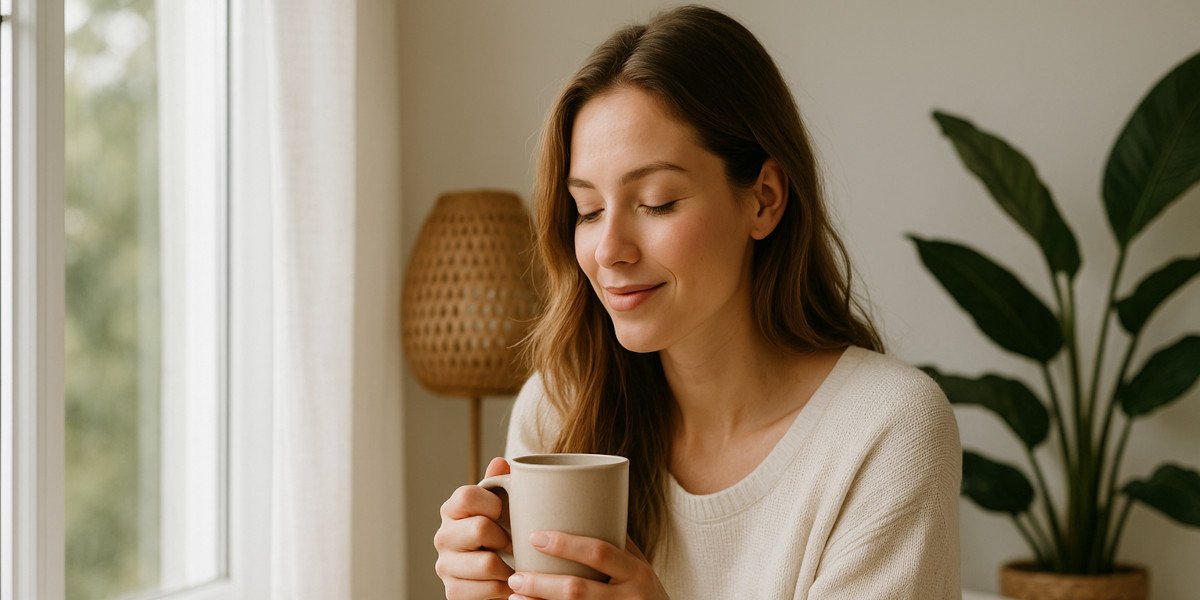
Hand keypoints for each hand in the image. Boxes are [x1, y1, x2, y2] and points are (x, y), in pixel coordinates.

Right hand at [434, 457, 515, 599]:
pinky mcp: (452, 591)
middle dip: (504, 538)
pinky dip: (505, 588)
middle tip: (513, 543)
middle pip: (479, 528)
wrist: (491, 578)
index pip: (467, 495)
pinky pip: (488, 589)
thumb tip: (500, 462)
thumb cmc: (498, 535)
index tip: (504, 513)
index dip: (492, 503)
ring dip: (508, 566)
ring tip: (514, 564)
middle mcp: (442, 536)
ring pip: (486, 563)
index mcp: (451, 510)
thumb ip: (499, 485)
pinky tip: (508, 582)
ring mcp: (445, 566)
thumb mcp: (499, 508)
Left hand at [507, 533, 669, 599]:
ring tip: (514, 597)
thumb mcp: (640, 567)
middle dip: (541, 583)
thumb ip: (616, 544)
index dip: (566, 545)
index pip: (599, 553)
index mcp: (636, 572)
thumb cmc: (647, 593)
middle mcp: (628, 597)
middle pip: (578, 590)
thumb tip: (581, 506)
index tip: (535, 537)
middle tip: (516, 576)